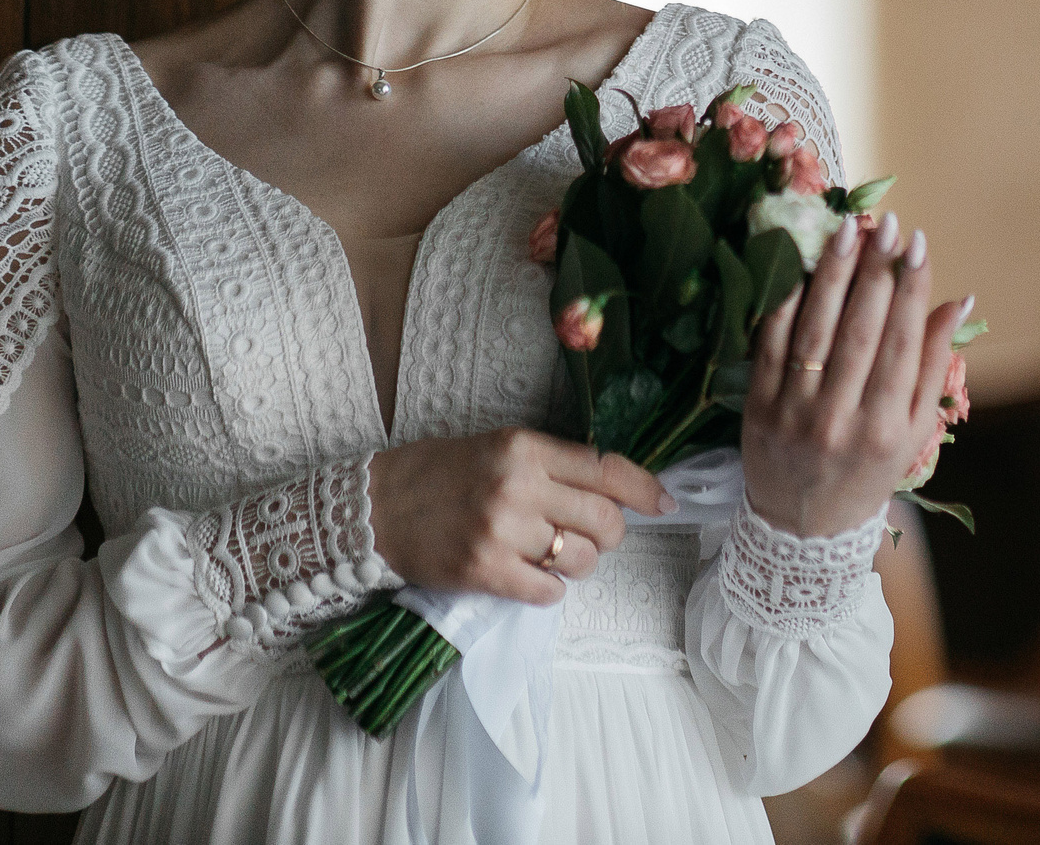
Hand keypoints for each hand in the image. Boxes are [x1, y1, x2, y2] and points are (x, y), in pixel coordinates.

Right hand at [367, 429, 672, 606]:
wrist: (375, 507)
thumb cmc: (439, 473)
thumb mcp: (498, 447)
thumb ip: (552, 464)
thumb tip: (612, 488)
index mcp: (525, 448)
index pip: (606, 468)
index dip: (644, 489)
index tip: (665, 502)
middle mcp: (518, 486)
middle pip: (604, 520)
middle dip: (609, 534)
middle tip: (592, 537)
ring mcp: (501, 531)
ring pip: (580, 559)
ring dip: (578, 564)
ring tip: (552, 555)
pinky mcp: (484, 572)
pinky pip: (547, 591)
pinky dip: (549, 590)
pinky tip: (531, 577)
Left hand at [743, 212, 968, 537]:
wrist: (803, 526)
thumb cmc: (869, 472)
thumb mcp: (913, 430)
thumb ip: (934, 365)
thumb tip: (959, 300)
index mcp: (886, 428)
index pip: (904, 343)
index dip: (912, 289)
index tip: (919, 244)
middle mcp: (841, 419)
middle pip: (861, 329)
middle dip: (876, 270)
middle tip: (887, 224)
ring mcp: (794, 411)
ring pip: (816, 327)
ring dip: (833, 273)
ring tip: (848, 230)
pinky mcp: (758, 406)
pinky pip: (772, 341)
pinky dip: (788, 300)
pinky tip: (803, 265)